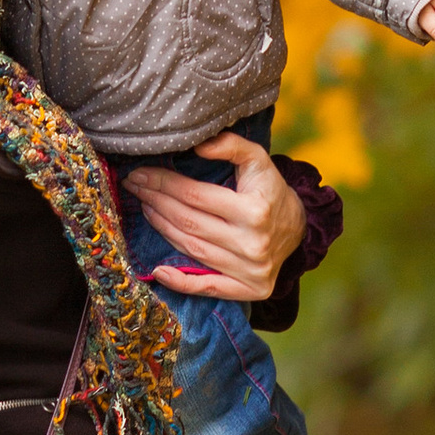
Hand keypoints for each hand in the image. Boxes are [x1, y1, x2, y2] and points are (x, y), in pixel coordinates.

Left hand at [121, 130, 307, 301]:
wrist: (299, 228)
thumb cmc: (270, 190)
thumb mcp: (258, 160)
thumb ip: (232, 146)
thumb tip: (199, 144)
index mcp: (255, 210)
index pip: (195, 196)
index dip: (164, 184)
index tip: (141, 174)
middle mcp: (253, 243)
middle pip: (189, 222)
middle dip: (157, 202)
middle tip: (135, 188)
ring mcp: (252, 270)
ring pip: (193, 250)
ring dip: (162, 229)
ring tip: (145, 209)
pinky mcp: (250, 290)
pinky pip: (208, 287)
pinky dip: (181, 283)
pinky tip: (158, 271)